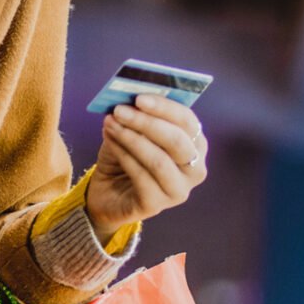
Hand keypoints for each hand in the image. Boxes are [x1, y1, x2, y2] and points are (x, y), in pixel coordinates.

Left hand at [85, 94, 207, 239]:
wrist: (108, 194)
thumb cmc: (126, 157)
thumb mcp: (133, 132)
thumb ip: (139, 115)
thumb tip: (130, 98)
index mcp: (195, 146)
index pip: (188, 122)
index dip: (165, 107)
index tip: (139, 97)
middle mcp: (194, 170)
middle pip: (177, 141)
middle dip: (147, 122)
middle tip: (120, 110)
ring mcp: (178, 191)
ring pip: (159, 160)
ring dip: (131, 138)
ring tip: (110, 124)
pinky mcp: (156, 205)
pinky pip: (140, 176)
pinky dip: (123, 154)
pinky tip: (110, 142)